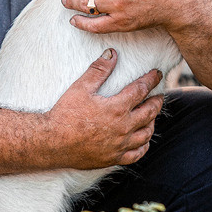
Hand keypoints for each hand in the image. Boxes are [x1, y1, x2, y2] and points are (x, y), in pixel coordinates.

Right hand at [46, 48, 162, 167]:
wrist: (52, 142)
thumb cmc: (65, 113)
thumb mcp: (81, 87)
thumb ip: (99, 70)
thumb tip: (112, 53)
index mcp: (117, 108)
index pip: (141, 90)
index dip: (151, 80)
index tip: (157, 74)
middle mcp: (123, 128)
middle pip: (150, 112)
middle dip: (157, 101)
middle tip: (159, 95)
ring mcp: (120, 145)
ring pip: (146, 134)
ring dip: (152, 122)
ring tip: (151, 116)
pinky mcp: (114, 158)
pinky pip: (136, 154)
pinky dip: (143, 146)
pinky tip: (142, 140)